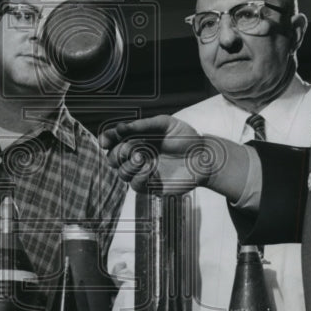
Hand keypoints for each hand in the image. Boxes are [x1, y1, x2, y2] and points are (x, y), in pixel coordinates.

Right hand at [100, 115, 223, 194]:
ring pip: (121, 173)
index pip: (114, 140)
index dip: (106, 139)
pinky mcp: (151, 186)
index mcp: (137, 139)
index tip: (106, 140)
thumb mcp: (165, 124)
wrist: (204, 157)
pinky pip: (136, 185)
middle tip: (130, 149)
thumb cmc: (185, 138)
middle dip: (116, 153)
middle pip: (113, 158)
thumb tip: (120, 128)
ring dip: (127, 165)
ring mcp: (143, 172)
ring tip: (142, 158)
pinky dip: (139, 176)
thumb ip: (142, 126)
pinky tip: (150, 169)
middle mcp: (137, 155)